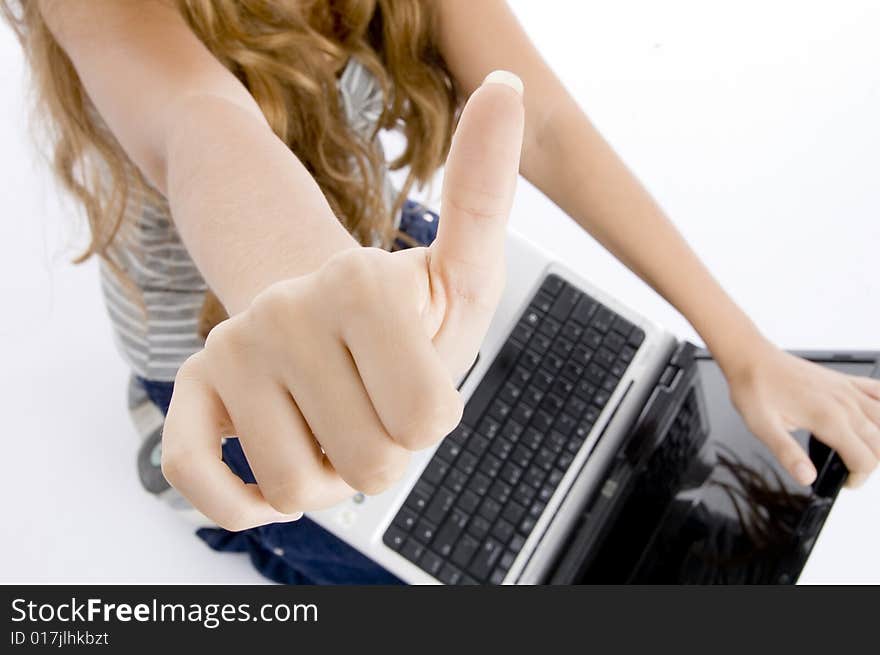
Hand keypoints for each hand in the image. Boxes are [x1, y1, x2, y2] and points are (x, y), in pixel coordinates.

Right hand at [160, 72, 524, 530]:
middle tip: (370, 403)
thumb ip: (483, 191)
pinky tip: (267, 478)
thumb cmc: (406, 314)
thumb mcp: (463, 266)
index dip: (429, 419)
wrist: (323, 324)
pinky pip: (198, 481)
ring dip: (326, 475)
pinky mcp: (189, 392)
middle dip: (382, 451)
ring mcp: (231, 350)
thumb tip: (505, 82)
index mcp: (361, 282)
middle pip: (368, 466)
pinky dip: (238, 500)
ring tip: (328, 420)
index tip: (416, 380)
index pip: (427, 424)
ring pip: (297, 488)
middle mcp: (285, 308)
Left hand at [726, 337, 879, 486]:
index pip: (864, 459)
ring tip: (860, 450)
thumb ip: (788, 454)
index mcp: (827, 418)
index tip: (844, 482)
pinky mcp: (845, 380)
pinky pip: (879, 391)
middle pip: (878, 445)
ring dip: (879, 440)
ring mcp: (847, 390)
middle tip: (848, 470)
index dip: (857, 477)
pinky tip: (876, 417)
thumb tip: (807, 477)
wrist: (751, 359)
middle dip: (868, 463)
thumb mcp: (763, 428)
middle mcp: (844, 403)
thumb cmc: (755, 389)